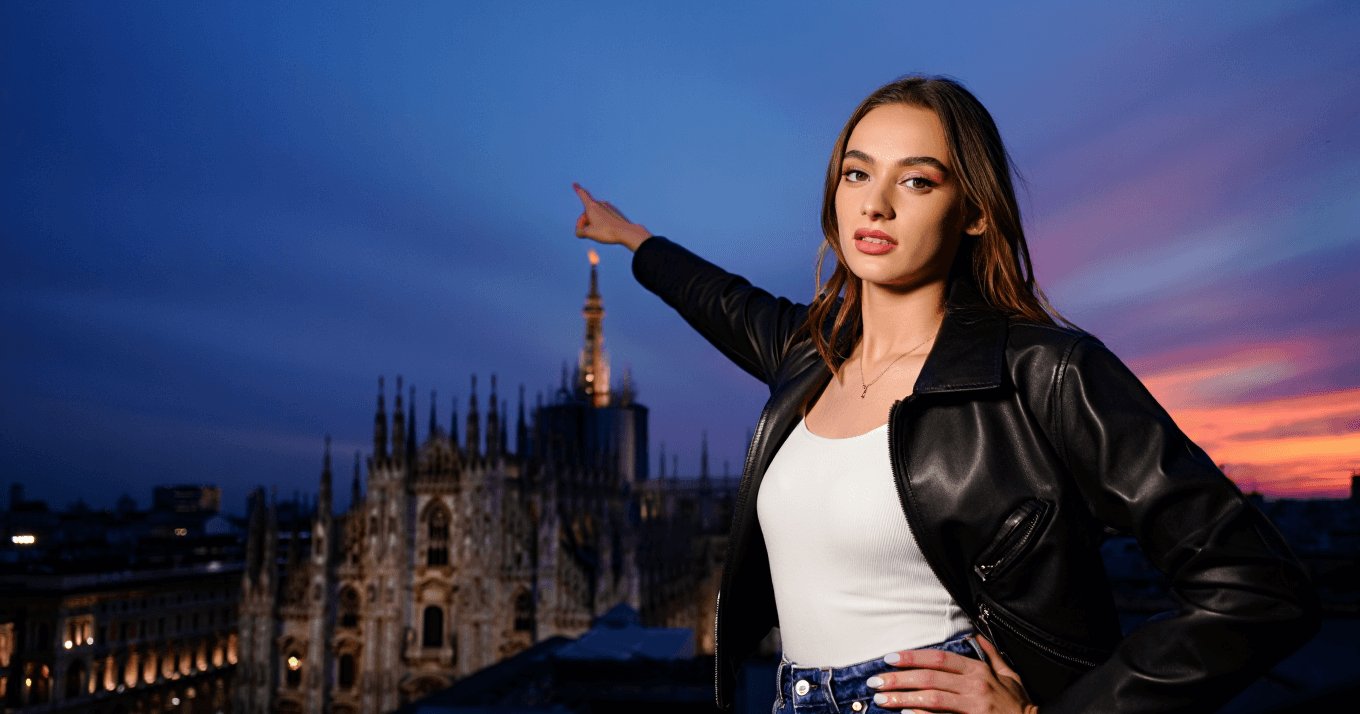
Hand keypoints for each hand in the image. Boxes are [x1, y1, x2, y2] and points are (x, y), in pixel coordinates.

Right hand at [572, 182, 650, 250]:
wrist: (626, 233)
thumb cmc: (607, 232)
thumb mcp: (588, 234)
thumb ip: (580, 232)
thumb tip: (580, 232)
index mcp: (592, 206)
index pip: (583, 196)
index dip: (578, 190)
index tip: (575, 183)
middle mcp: (600, 204)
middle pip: (587, 212)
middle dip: (584, 222)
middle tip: (584, 233)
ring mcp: (609, 207)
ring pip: (596, 215)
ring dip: (593, 223)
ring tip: (598, 233)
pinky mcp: (615, 212)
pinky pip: (604, 217)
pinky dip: (602, 223)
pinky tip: (606, 231)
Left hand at [866, 635, 1036, 712]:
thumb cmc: (1018, 704)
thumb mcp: (1008, 675)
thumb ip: (990, 654)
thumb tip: (977, 635)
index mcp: (978, 671)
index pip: (939, 659)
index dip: (913, 657)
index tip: (890, 658)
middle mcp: (974, 686)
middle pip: (929, 678)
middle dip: (899, 679)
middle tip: (875, 681)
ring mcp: (973, 706)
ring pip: (931, 698)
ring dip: (903, 698)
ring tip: (881, 699)